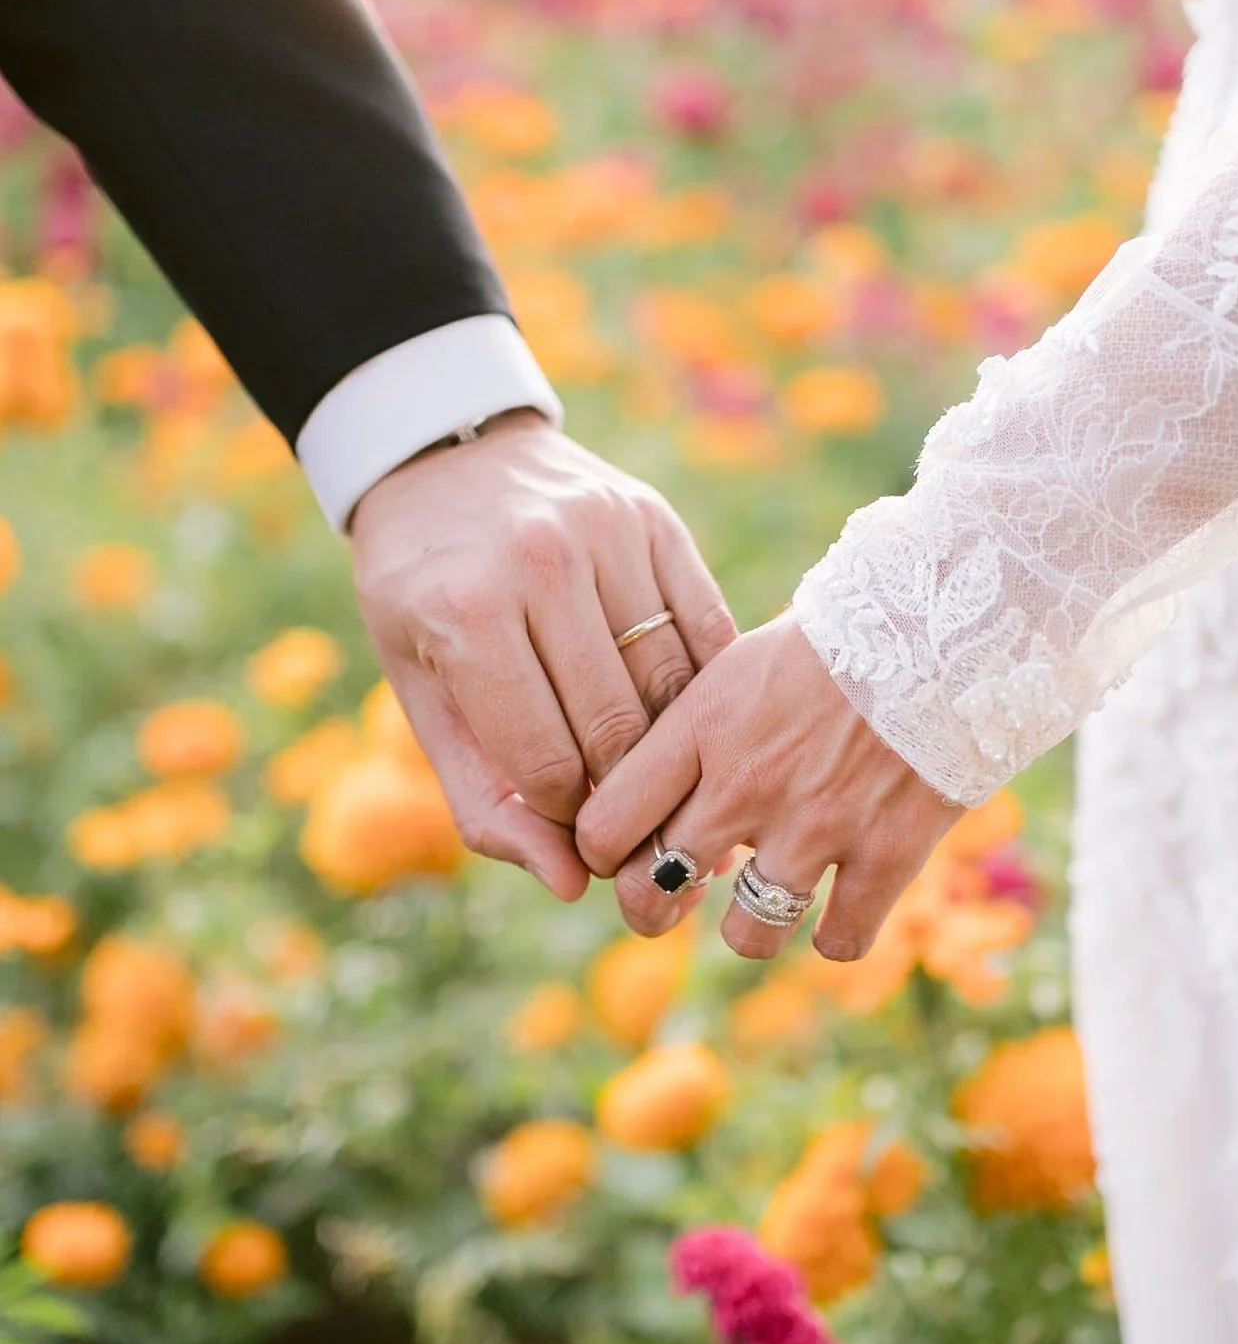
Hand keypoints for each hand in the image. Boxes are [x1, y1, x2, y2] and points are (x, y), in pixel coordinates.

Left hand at [350, 410, 736, 899]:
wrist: (442, 460)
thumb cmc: (424, 599)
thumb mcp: (425, 700)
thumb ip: (485, 802)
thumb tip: (570, 883)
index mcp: (464, 613)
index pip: (548, 765)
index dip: (564, 818)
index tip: (565, 821)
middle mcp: (539, 562)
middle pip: (617, 732)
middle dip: (621, 791)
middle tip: (622, 811)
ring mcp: (605, 532)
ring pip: (670, 687)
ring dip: (668, 747)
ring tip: (651, 769)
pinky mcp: (656, 520)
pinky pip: (706, 632)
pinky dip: (705, 689)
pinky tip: (687, 716)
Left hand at [576, 614, 960, 956]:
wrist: (952, 619)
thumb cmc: (843, 635)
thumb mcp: (744, 663)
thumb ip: (693, 730)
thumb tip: (649, 793)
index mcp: (701, 727)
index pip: (606, 824)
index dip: (602, 851)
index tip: (623, 849)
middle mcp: (746, 784)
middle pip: (655, 892)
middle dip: (654, 909)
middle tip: (674, 900)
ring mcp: (818, 825)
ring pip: (747, 935)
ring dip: (751, 928)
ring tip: (768, 901)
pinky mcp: (888, 853)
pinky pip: (840, 942)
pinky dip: (837, 937)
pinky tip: (842, 910)